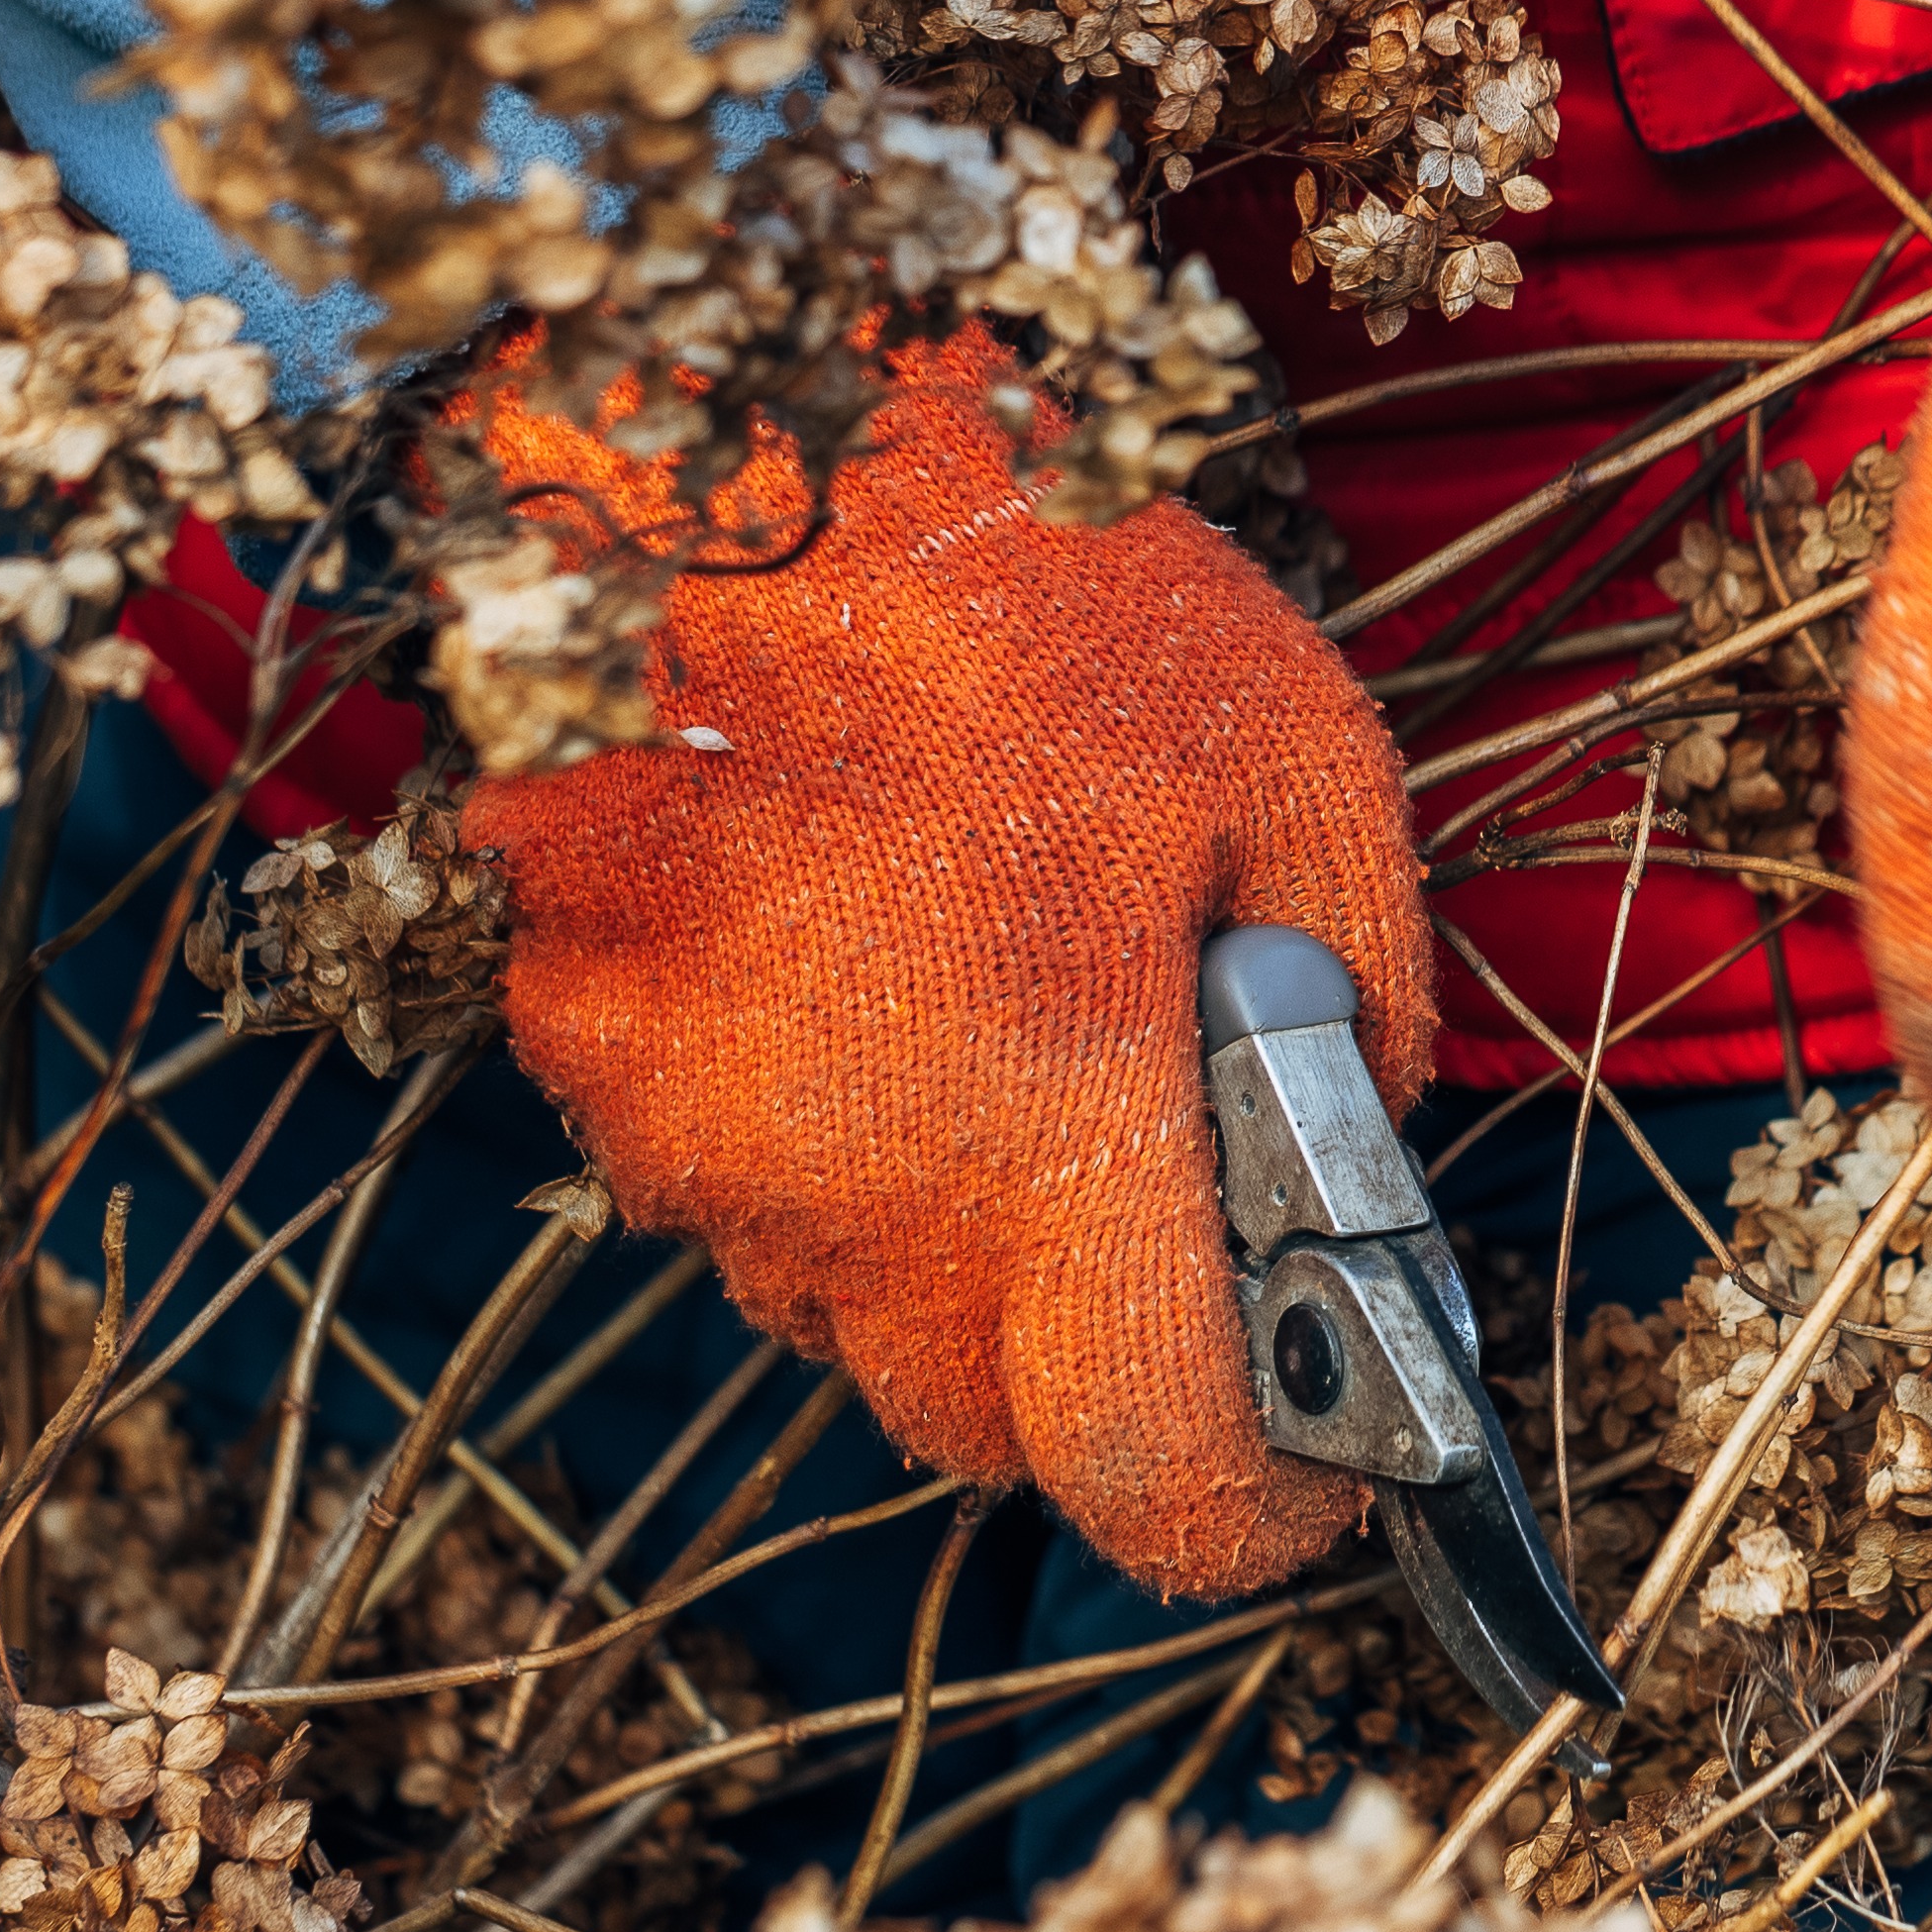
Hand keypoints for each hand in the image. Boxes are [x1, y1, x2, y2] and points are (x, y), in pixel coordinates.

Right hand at [465, 331, 1436, 1600]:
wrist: (714, 423)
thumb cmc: (1026, 583)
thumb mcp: (1302, 762)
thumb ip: (1351, 1011)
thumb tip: (1339, 1165)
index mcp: (1054, 1132)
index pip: (1154, 1479)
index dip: (1253, 1507)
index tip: (1306, 1470)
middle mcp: (849, 1189)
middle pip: (991, 1423)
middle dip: (1088, 1355)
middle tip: (1147, 1193)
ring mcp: (688, 1141)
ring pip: (847, 1313)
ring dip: (937, 1240)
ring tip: (988, 1027)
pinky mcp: (581, 1062)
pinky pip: (732, 1185)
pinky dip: (809, 1132)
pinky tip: (854, 966)